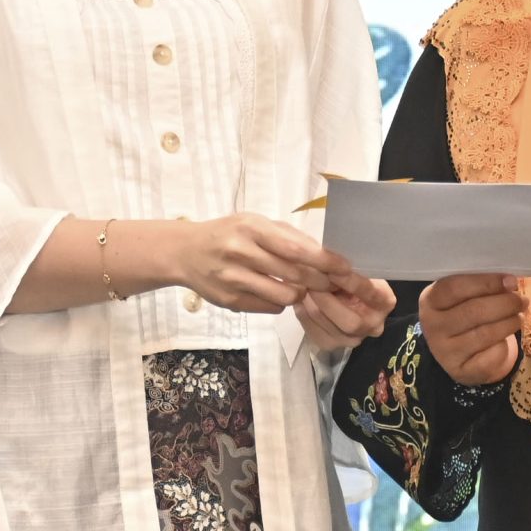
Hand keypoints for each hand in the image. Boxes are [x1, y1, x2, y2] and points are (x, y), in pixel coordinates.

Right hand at [176, 213, 348, 313]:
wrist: (186, 252)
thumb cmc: (228, 234)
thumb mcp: (254, 223)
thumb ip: (286, 236)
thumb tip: (323, 252)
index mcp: (250, 228)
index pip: (296, 249)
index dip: (324, 260)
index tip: (344, 267)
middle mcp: (240, 253)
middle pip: (294, 274)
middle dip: (320, 281)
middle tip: (333, 282)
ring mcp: (233, 279)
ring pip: (285, 295)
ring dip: (300, 294)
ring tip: (301, 286)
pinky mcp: (230, 301)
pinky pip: (270, 307)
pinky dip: (281, 301)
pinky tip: (275, 290)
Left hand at [295, 273, 394, 349]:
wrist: (344, 294)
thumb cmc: (352, 274)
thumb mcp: (356, 267)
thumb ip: (349, 268)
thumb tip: (330, 260)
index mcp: (385, 302)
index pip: (369, 293)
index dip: (350, 282)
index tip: (331, 269)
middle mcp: (373, 326)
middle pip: (349, 321)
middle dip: (326, 299)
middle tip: (309, 280)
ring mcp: (352, 339)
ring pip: (326, 323)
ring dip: (310, 303)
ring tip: (301, 285)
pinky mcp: (331, 344)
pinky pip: (312, 330)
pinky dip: (303, 312)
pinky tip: (300, 298)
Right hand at [418, 273, 524, 385]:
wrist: (454, 352)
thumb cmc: (462, 313)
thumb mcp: (462, 296)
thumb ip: (480, 286)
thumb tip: (510, 282)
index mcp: (430, 300)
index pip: (456, 287)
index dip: (487, 283)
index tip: (511, 281)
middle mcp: (432, 327)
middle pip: (474, 311)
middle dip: (506, 303)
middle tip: (522, 300)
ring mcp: (445, 352)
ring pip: (486, 334)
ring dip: (510, 322)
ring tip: (519, 316)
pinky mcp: (460, 371)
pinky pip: (492, 355)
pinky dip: (505, 345)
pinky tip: (506, 337)